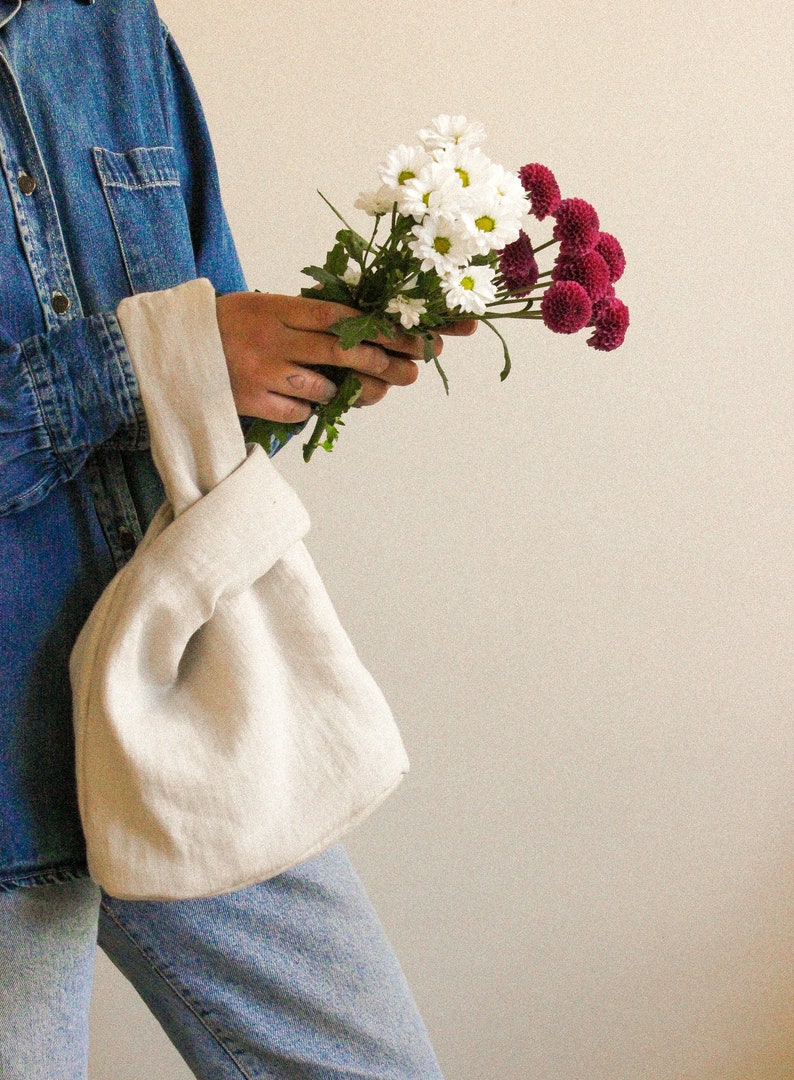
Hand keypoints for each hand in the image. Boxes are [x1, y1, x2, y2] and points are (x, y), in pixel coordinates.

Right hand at [215, 292, 475, 423]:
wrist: (174, 349)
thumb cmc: (230, 325)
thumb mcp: (265, 306)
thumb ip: (307, 316)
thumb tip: (364, 327)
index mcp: (278, 308)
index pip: (340, 316)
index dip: (381, 327)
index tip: (412, 335)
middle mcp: (272, 339)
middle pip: (341, 351)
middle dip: (383, 363)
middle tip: (411, 372)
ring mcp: (262, 374)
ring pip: (324, 387)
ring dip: (348, 391)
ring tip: (365, 390)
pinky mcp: (252, 403)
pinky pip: (299, 411)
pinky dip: (310, 408)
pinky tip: (311, 401)